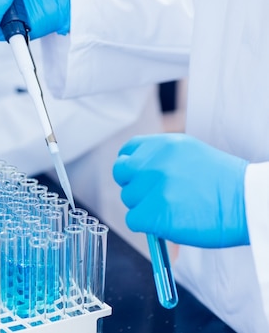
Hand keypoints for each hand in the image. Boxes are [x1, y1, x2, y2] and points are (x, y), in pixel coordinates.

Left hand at [113, 133, 248, 247]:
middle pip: (121, 174)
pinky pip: (133, 220)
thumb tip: (135, 171)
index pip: (127, 151)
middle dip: (134, 186)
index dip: (131, 167)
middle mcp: (154, 162)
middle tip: (154, 197)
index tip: (138, 177)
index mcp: (163, 144)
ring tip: (174, 208)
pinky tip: (168, 221)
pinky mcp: (154, 213)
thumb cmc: (224, 184)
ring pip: (128, 199)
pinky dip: (147, 225)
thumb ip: (161, 158)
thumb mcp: (190, 154)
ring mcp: (153, 187)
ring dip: (144, 207)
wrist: (249, 203)